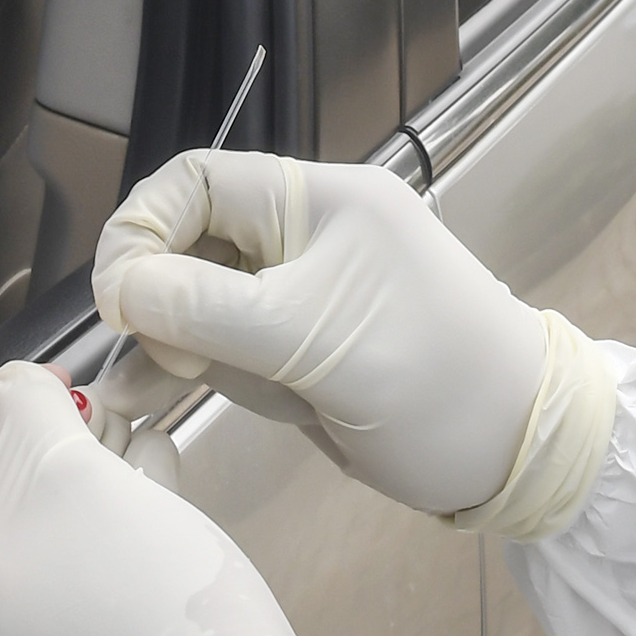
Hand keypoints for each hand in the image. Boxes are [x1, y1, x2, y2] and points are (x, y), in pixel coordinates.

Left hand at [0, 364, 398, 635]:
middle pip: (15, 579)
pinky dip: (114, 628)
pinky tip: (160, 588)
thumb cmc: (138, 603)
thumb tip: (5, 381)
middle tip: (128, 472)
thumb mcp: (70, 473)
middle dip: (73, 515)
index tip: (89, 439)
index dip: (41, 467)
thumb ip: (24, 409)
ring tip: (153, 518)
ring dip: (99, 560)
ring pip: (53, 622)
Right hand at [95, 151, 548, 517]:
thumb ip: (205, 309)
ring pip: (203, 303)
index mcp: (320, 203)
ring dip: (170, 344)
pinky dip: (193, 370)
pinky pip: (230, 347)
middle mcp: (308, 237)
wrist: (517, 452)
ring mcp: (306, 295)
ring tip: (135, 395)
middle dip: (155, 297)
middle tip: (140, 354)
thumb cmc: (432, 382)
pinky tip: (146, 399)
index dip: (143, 230)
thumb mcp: (308, 343)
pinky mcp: (306, 349)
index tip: (118, 300)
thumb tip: (121, 290)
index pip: (197, 183)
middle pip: (192, 242)